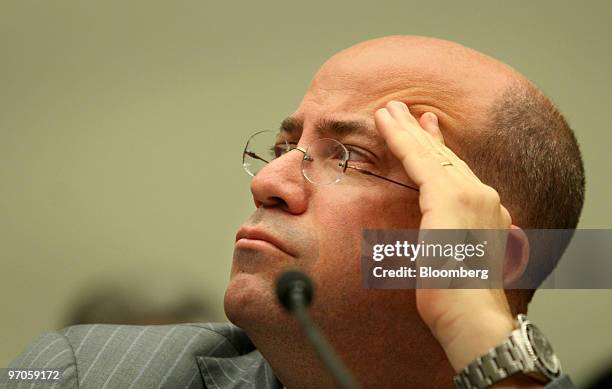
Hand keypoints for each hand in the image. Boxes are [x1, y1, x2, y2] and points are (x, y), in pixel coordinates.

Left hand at [374, 101, 520, 377]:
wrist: (472, 317)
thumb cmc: (459, 300)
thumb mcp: (454, 261)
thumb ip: (447, 239)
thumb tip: (433, 235)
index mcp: (486, 211)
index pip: (455, 172)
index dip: (436, 149)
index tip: (425, 129)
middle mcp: (484, 197)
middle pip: (444, 157)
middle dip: (420, 132)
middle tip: (401, 109)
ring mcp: (471, 195)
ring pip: (431, 154)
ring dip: (407, 129)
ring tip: (388, 110)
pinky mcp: (450, 199)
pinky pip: (419, 161)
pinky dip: (402, 140)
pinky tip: (387, 123)